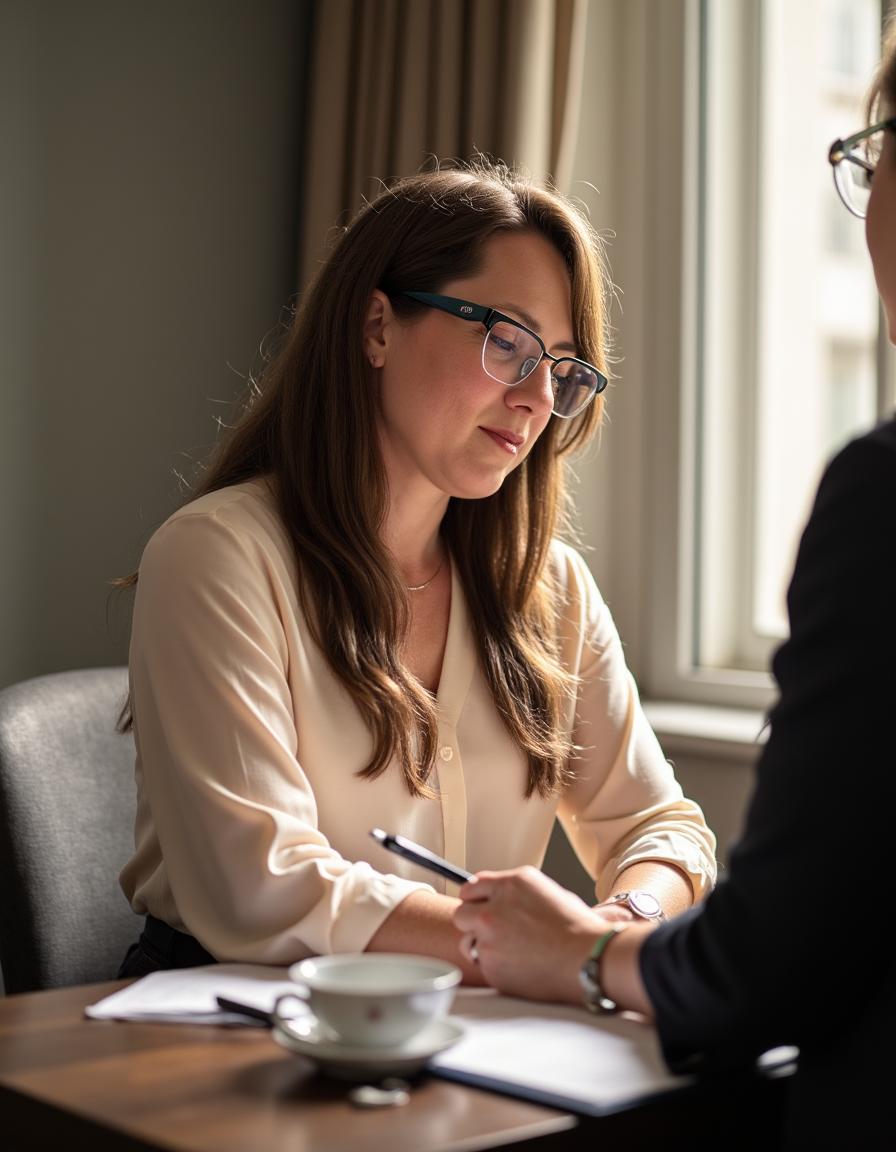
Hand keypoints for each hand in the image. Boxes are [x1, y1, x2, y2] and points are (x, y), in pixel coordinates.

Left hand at [453, 866, 611, 1004]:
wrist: (589, 959)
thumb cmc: (578, 928)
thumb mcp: (547, 892)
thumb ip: (516, 894)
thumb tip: (500, 900)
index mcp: (511, 884)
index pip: (472, 886)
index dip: (476, 899)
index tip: (478, 907)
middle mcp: (494, 908)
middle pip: (461, 913)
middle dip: (473, 922)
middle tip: (492, 932)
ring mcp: (489, 937)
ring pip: (468, 941)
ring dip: (483, 945)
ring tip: (511, 952)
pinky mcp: (491, 965)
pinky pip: (484, 965)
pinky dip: (497, 967)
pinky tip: (520, 966)